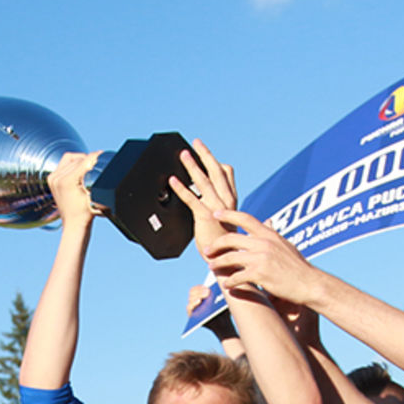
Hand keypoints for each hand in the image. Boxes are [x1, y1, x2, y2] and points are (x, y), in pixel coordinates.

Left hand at [46, 151, 101, 230]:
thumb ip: (95, 175)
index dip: (94, 156)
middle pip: (77, 159)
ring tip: (89, 167)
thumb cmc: (86, 213)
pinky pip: (63, 164)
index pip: (83, 161)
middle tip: (97, 163)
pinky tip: (79, 169)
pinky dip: (72, 164)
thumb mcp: (94, 194)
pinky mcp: (52, 179)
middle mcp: (57, 178)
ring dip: (80, 161)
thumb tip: (99, 158)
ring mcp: (53, 178)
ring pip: (70, 159)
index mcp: (67, 181)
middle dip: (88, 160)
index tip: (101, 154)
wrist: (74, 225)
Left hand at [171, 139, 239, 261]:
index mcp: (231, 200)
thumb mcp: (226, 222)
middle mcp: (226, 200)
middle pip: (216, 170)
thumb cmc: (225, 245)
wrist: (228, 261)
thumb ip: (220, 210)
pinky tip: (173, 180)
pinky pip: (192, 199)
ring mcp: (217, 207)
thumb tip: (211, 203)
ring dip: (192, 165)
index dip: (216, 162)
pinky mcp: (205, 217)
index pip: (227, 173)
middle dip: (205, 155)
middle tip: (195, 142)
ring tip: (182, 155)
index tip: (205, 153)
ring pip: (204, 180)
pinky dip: (182, 188)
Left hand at [201, 210, 322, 307]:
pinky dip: (229, 282)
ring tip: (211, 267)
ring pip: (230, 258)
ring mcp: (261, 258)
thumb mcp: (286, 244)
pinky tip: (226, 285)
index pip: (245, 218)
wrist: (310, 284)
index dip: (228, 214)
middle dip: (215, 245)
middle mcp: (263, 242)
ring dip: (217, 263)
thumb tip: (268, 221)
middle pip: (230, 239)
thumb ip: (273, 233)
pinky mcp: (260, 274)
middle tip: (206, 250)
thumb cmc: (299, 267)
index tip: (215, 214)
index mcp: (269, 234)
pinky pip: (237, 276)